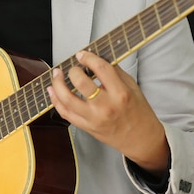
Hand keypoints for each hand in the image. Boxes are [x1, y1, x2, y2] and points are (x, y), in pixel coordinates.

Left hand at [47, 50, 169, 175]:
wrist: (141, 139)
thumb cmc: (139, 113)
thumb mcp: (133, 87)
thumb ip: (115, 72)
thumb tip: (97, 58)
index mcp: (120, 93)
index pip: (101, 69)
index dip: (88, 58)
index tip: (82, 54)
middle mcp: (106, 106)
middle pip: (81, 83)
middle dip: (73, 70)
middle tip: (73, 67)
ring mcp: (94, 118)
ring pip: (67, 99)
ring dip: (58, 84)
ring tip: (56, 75)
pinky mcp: (87, 127)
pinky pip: (66, 113)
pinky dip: (56, 101)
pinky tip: (52, 91)